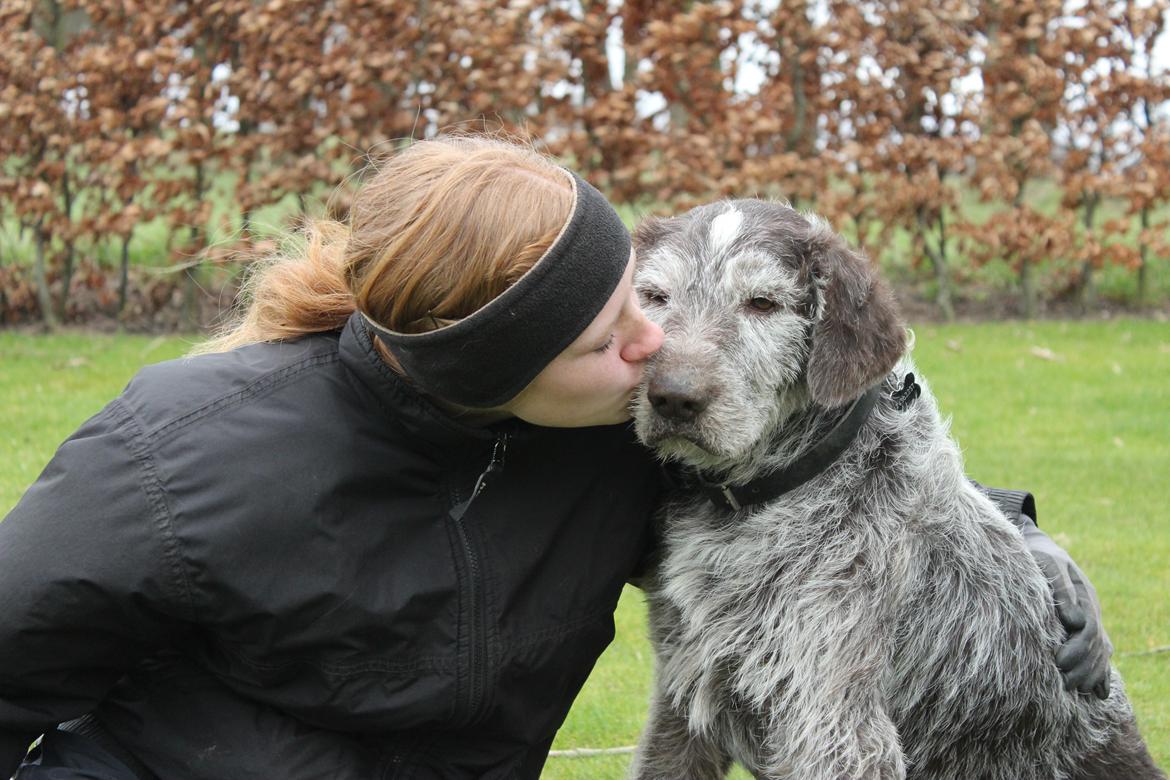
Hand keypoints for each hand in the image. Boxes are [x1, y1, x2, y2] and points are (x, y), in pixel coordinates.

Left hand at [1019, 518, 1112, 698]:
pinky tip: (1098, 691)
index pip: (1088, 629)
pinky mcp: (1083, 627)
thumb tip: (1075, 620)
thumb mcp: (1049, 565)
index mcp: (1085, 596)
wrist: (1039, 549)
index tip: (1060, 661)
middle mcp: (1091, 610)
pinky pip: (1099, 653)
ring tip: (1076, 688)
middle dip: (1082, 666)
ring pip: (1100, 652)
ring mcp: (1090, 619)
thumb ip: (1062, 590)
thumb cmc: (1039, 557)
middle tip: (1065, 683)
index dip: (1077, 648)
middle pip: (1095, 645)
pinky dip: (1100, 672)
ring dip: (1091, 673)